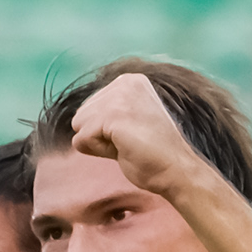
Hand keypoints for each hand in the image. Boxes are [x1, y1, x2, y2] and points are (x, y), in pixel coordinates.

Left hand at [70, 73, 204, 198]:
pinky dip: (99, 151)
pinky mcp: (113, 114)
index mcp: (129, 81)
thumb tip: (75, 125)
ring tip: (127, 145)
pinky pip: (82, 139)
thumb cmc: (153, 155)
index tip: (132, 136)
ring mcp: (119, 96)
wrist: (176, 170)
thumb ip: (103, 119)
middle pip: (80, 116)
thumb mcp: (127, 125)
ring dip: (99, 144)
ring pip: (79, 127)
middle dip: (99, 137)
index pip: (89, 108)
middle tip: (129, 142)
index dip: (105, 132)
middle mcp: (124, 82)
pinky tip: (123, 149)